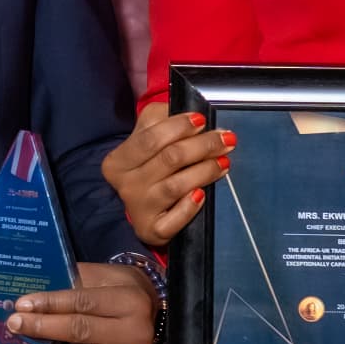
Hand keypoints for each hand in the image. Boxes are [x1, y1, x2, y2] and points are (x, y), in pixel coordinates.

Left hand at [2, 262, 158, 343]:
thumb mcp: (103, 275)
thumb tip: (33, 295)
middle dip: (44, 328)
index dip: (51, 303)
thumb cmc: (120, 288)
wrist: (152, 310)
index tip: (22, 304)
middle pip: (82, 331)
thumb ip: (73, 282)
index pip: (83, 301)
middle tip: (15, 326)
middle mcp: (132, 332)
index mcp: (128, 301)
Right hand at [101, 103, 234, 247]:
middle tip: (225, 139)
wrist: (143, 208)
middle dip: (203, 145)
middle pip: (169, 159)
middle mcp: (125, 185)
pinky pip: (175, 219)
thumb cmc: (148, 166)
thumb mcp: (145, 136)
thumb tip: (189, 113)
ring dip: (205, 171)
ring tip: (223, 161)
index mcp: (119, 160)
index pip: (150, 139)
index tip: (202, 120)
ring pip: (177, 186)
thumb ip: (161, 118)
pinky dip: (190, 206)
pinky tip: (203, 194)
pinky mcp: (152, 230)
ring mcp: (138, 209)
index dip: (179, 127)